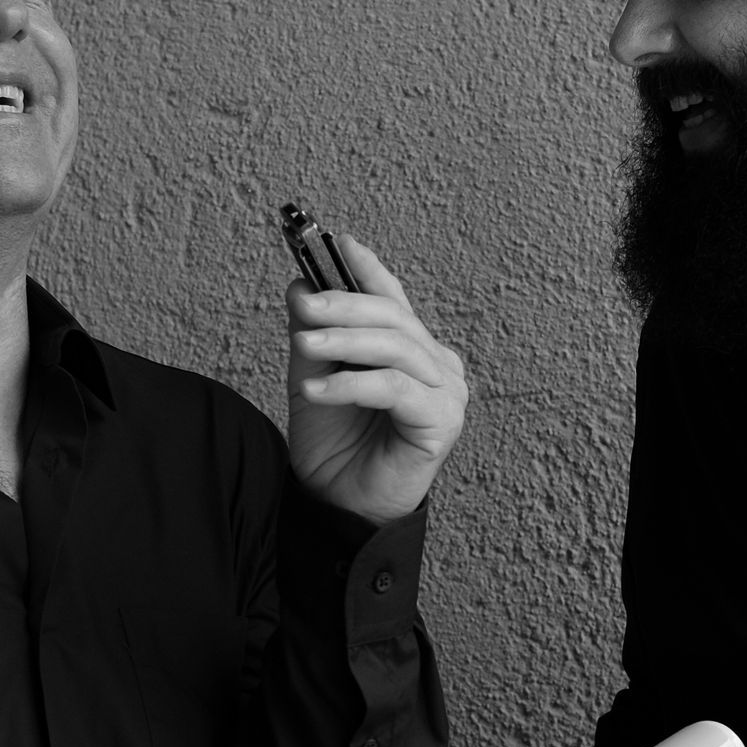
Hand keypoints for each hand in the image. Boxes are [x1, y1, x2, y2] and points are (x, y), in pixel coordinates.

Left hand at [286, 236, 467, 523]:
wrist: (339, 504)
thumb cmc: (334, 445)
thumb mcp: (313, 378)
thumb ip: (313, 335)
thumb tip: (299, 285)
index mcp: (411, 349)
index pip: (392, 299)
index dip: (369, 269)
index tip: (338, 242)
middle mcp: (437, 364)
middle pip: (393, 317)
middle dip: (343, 304)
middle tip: (303, 303)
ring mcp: (447, 391)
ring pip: (394, 348)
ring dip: (343, 343)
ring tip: (303, 346)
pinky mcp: (442, 421)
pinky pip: (395, 388)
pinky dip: (351, 385)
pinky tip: (316, 391)